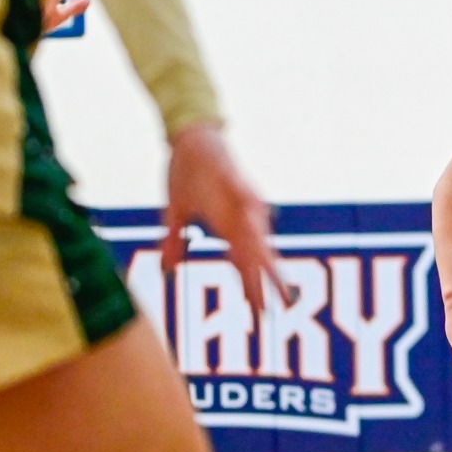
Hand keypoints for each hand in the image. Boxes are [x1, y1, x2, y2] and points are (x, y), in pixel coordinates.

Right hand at [162, 122, 285, 309]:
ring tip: (273, 276)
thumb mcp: (174, 215)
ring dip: (263, 253)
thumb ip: (174, 243)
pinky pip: (246, 197)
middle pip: (258, 254)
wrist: (188, 139)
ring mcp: (242, 200)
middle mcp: (242, 217)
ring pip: (256, 231)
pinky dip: (251, 213)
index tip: (260, 313)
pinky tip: (258, 225)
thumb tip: (167, 270)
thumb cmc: (186, 175)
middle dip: (268, 280)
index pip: (245, 264)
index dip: (252, 287)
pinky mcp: (235, 179)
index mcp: (230, 227)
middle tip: (284, 305)